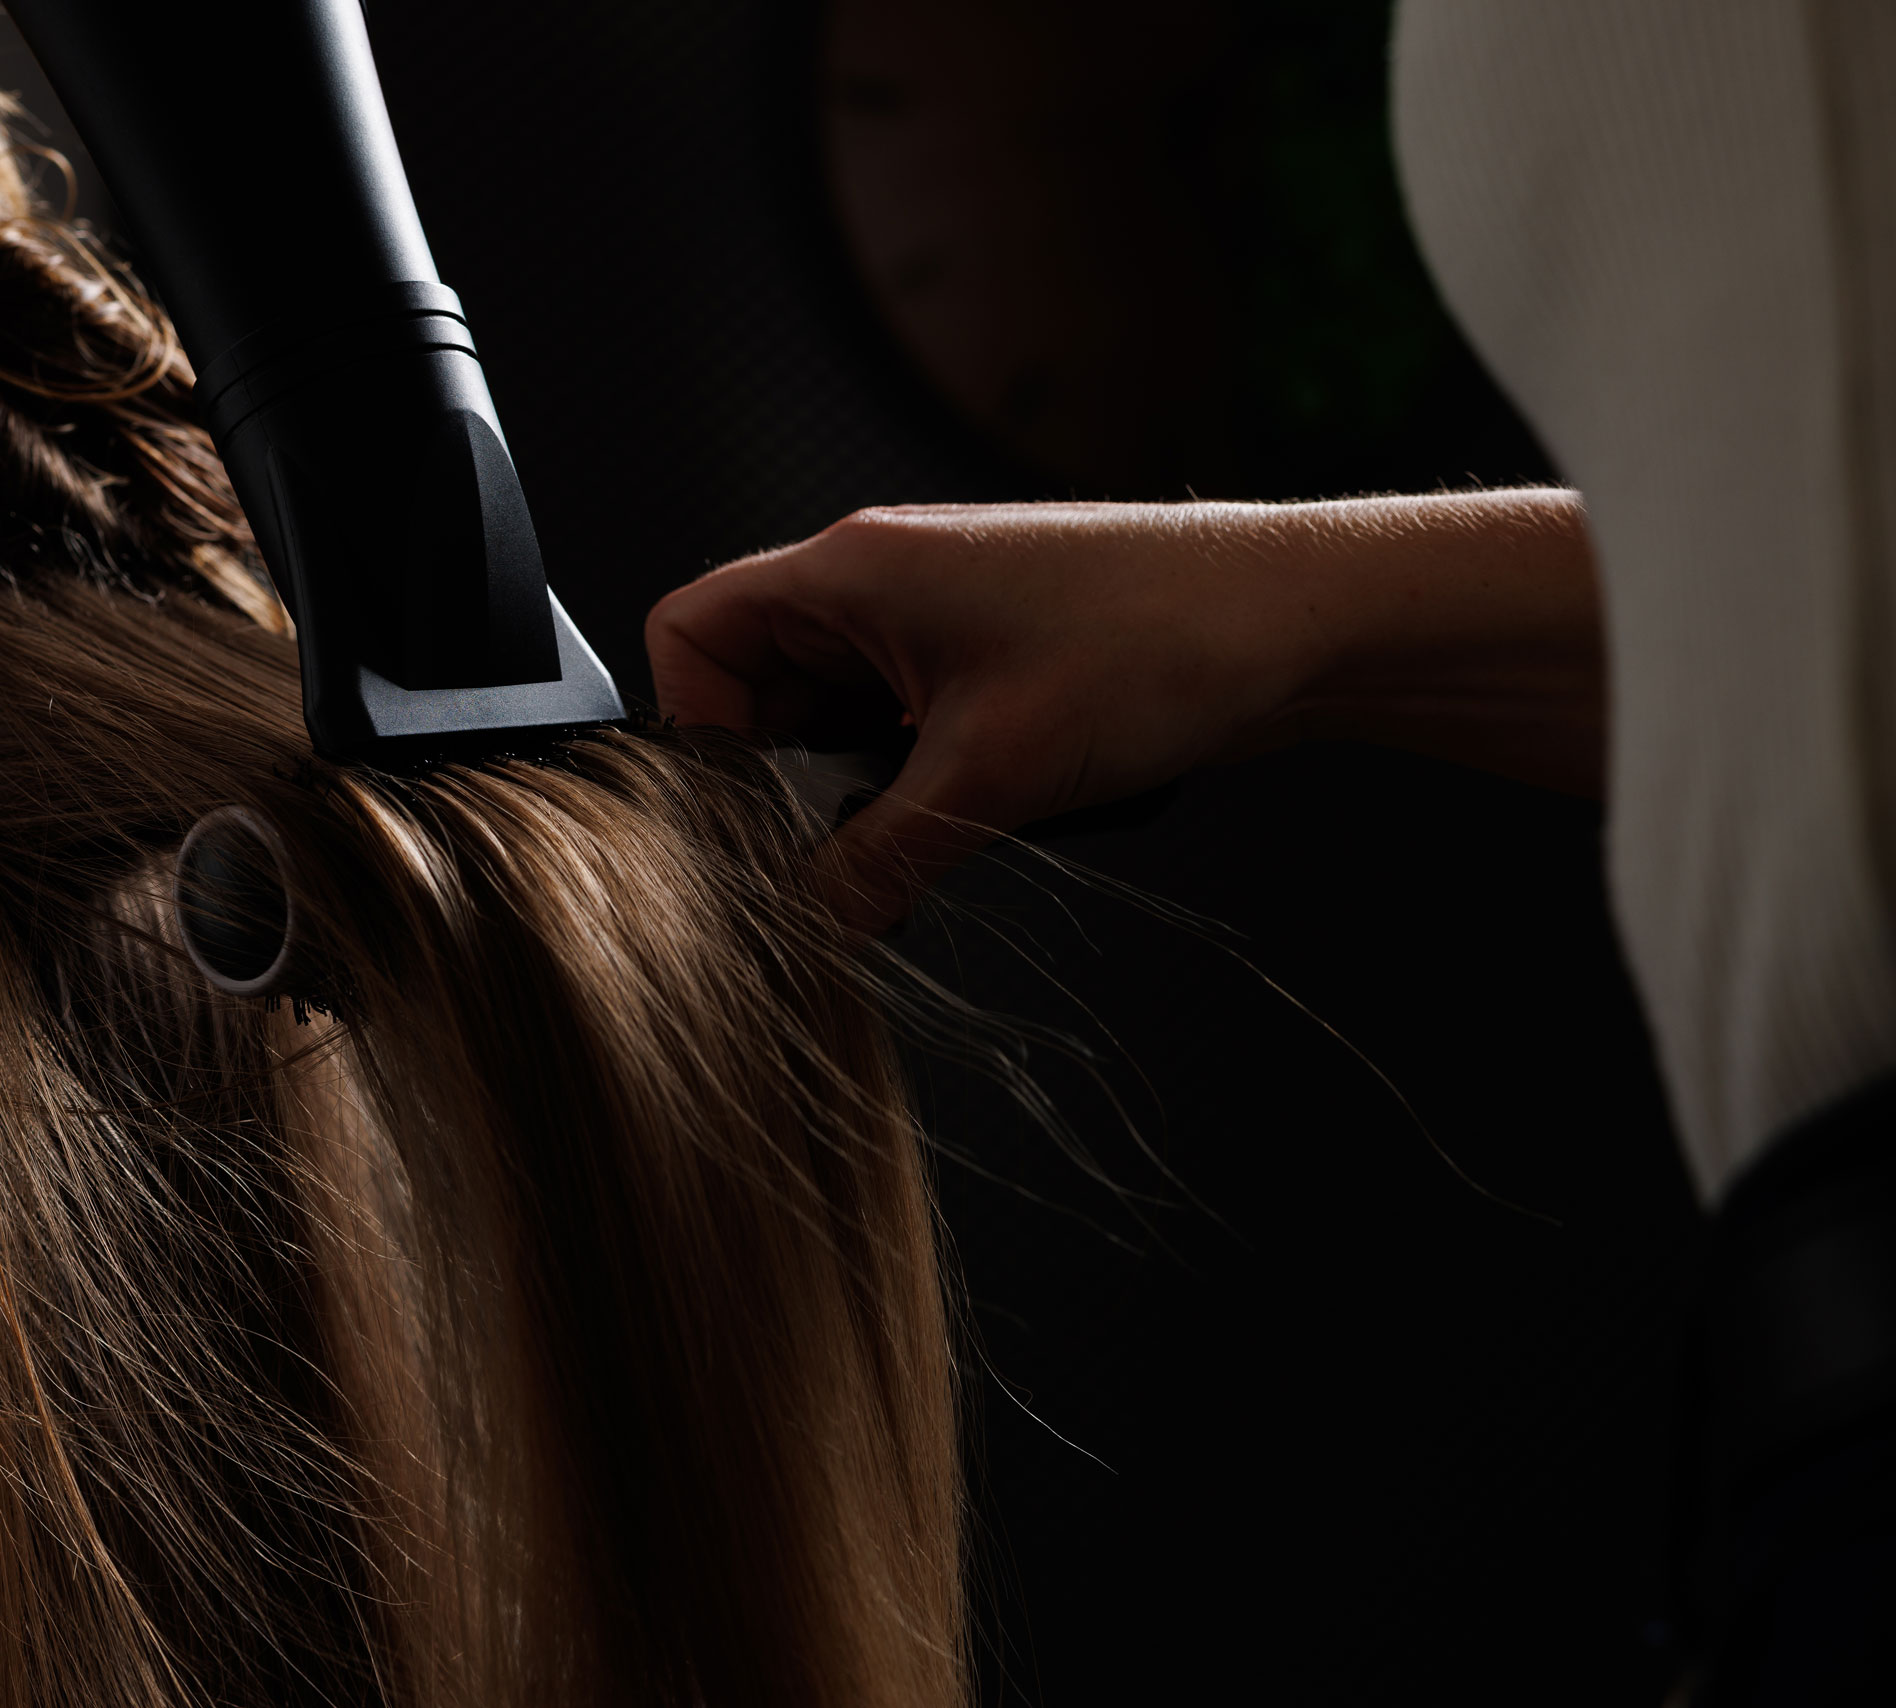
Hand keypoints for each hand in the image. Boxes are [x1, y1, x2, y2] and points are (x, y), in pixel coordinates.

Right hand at [648, 493, 1600, 931]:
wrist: (1302, 622)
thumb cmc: (1159, 643)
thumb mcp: (991, 775)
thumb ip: (874, 863)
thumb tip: (805, 931)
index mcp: (851, 570)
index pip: (694, 633)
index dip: (693, 730)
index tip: (737, 817)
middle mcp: (880, 583)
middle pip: (758, 689)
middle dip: (782, 784)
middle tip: (826, 860)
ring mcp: (935, 621)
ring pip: (832, 722)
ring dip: (856, 795)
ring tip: (916, 844)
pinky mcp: (988, 661)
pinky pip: (900, 732)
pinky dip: (913, 788)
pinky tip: (968, 825)